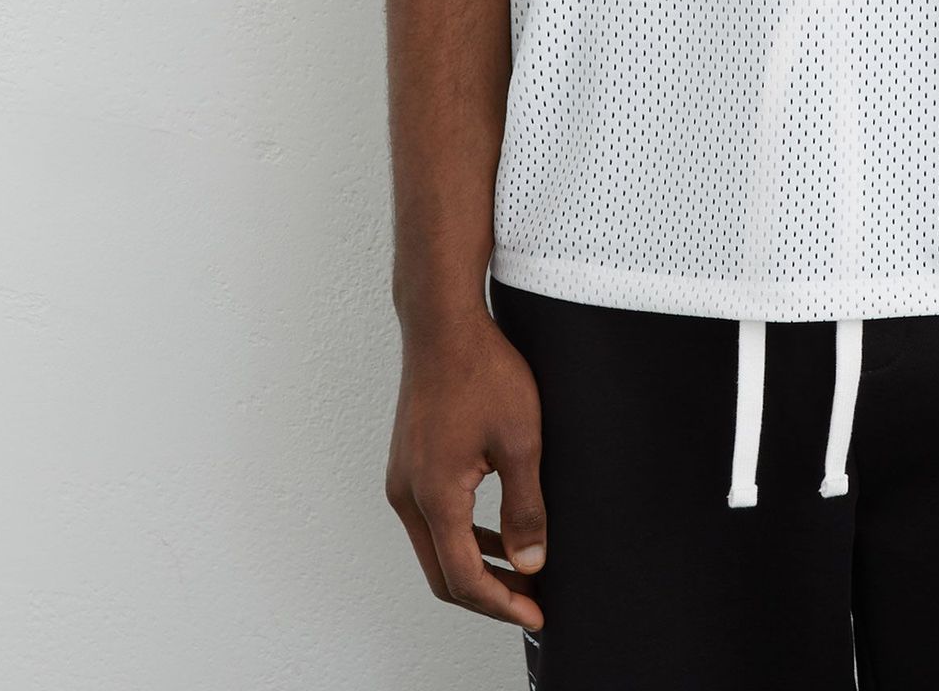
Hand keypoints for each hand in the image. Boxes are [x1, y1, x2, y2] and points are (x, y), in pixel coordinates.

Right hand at [386, 307, 547, 632]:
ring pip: (436, 549)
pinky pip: (432, 521)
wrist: (443, 324)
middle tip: (531, 603)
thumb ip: (526, 508)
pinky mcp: (408, 466)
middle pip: (443, 575)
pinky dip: (463, 539)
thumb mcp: (520, 440)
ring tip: (521, 575)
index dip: (502, 604)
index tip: (536, 614)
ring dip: (475, 568)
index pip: (464, 577)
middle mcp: (408, 495)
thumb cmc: (482, 370)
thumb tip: (530, 563)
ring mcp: (402, 481)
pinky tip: (497, 536)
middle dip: (488, 596)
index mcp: (434, 495)